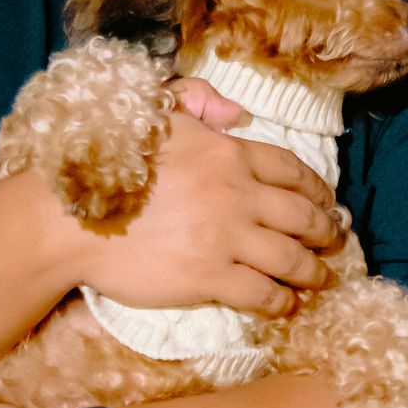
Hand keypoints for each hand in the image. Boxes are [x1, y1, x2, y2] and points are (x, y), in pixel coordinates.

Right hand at [66, 81, 343, 315]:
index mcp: (226, 153)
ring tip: (322, 278)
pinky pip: (260, 292)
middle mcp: (236, 193)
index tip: (328, 201)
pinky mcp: (208, 277)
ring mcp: (225, 238)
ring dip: (313, 270)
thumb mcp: (155, 111)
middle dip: (326, 230)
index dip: (316, 188)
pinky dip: (281, 301)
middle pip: (301, 215)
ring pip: (289, 257)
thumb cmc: (108, 162)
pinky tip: (287, 305)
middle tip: (337, 240)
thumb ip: (199, 102)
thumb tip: (237, 113)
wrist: (71, 217)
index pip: (290, 169)